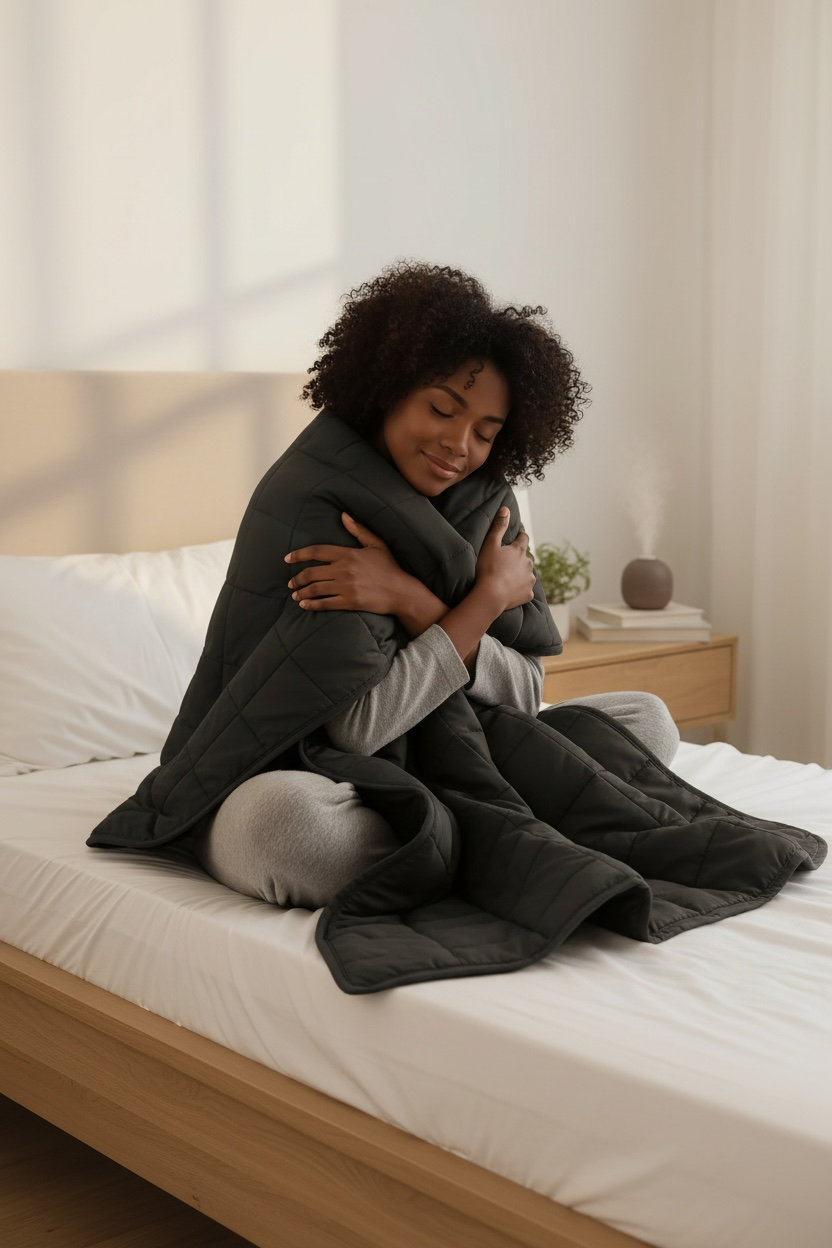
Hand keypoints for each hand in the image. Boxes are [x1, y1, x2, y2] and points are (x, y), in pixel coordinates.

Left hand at [285, 513, 409, 613]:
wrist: (402, 591)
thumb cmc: (389, 567)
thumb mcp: (376, 544)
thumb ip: (358, 530)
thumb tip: (343, 515)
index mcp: (348, 554)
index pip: (317, 551)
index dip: (299, 555)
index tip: (287, 559)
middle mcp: (344, 569)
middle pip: (311, 573)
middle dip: (297, 578)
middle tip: (291, 583)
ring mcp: (346, 587)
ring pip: (315, 589)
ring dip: (301, 592)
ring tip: (295, 594)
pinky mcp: (349, 602)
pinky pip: (324, 604)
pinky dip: (311, 604)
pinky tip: (304, 605)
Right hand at [473, 508, 536, 613]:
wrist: (491, 595)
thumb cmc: (488, 568)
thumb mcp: (490, 544)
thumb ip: (499, 527)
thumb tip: (506, 509)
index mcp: (519, 550)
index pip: (524, 538)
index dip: (519, 537)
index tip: (515, 538)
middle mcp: (528, 563)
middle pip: (527, 556)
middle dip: (521, 556)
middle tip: (509, 560)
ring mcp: (529, 579)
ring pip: (528, 573)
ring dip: (522, 572)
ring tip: (510, 576)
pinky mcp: (528, 594)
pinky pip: (526, 589)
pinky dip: (521, 588)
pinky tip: (512, 590)